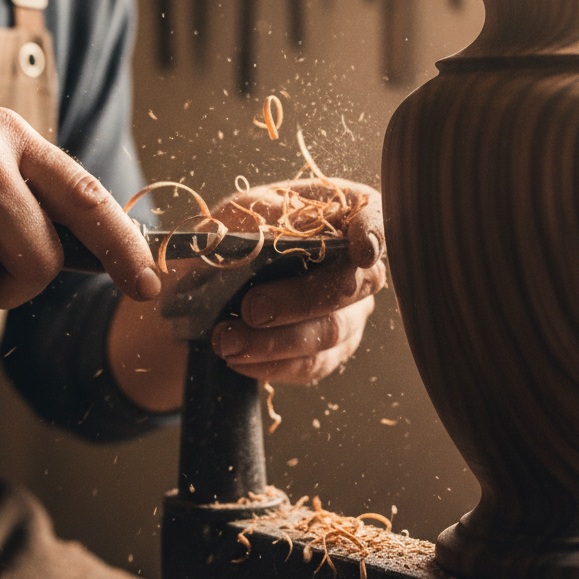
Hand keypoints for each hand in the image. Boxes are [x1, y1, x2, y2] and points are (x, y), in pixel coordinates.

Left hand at [108, 179, 384, 410]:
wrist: (204, 285)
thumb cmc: (231, 236)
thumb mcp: (238, 213)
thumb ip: (264, 216)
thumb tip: (286, 231)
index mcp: (339, 214)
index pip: (373, 216)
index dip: (373, 233)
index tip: (361, 250)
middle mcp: (356, 263)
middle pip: (352, 285)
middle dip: (300, 301)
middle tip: (251, 309)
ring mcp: (350, 310)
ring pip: (331, 332)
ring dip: (275, 341)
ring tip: (226, 340)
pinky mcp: (332, 350)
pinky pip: (313, 364)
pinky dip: (272, 363)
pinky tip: (237, 358)